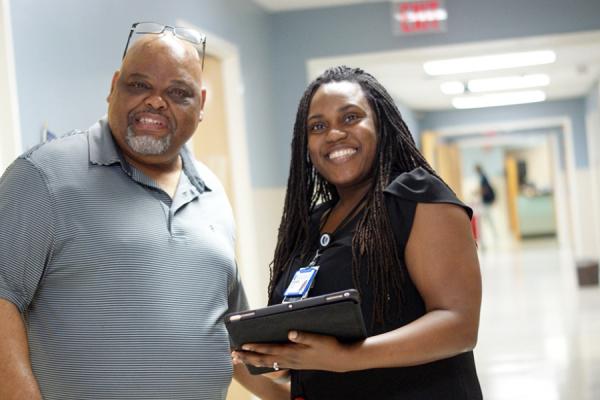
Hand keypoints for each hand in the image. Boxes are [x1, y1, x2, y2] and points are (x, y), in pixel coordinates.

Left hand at [232, 330, 356, 372]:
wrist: (339, 360)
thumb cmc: (329, 347)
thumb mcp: (318, 339)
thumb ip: (303, 336)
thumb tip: (290, 333)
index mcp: (293, 352)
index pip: (270, 350)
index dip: (256, 347)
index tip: (243, 345)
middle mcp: (290, 359)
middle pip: (264, 359)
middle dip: (248, 357)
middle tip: (234, 355)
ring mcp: (292, 363)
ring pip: (268, 363)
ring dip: (253, 361)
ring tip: (241, 359)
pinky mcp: (295, 364)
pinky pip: (274, 365)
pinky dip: (264, 363)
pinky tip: (259, 362)